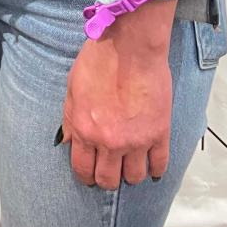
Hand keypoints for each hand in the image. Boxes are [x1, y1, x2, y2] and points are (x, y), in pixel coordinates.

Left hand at [60, 0, 176, 189]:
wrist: (130, 46)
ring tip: (130, 165)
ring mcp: (136, 140)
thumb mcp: (72, 88)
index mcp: (85, 130)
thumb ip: (70, 119)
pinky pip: (160, 164)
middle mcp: (109, 141)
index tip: (90, 175)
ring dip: (131, 174)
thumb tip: (67, 142)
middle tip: (110, 171)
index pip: (83, 169)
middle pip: (108, 180)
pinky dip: (156, 169)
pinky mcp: (159, 133)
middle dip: (107, 179)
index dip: (86, 176)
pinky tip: (152, 166)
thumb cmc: (100, 60)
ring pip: (134, 177)